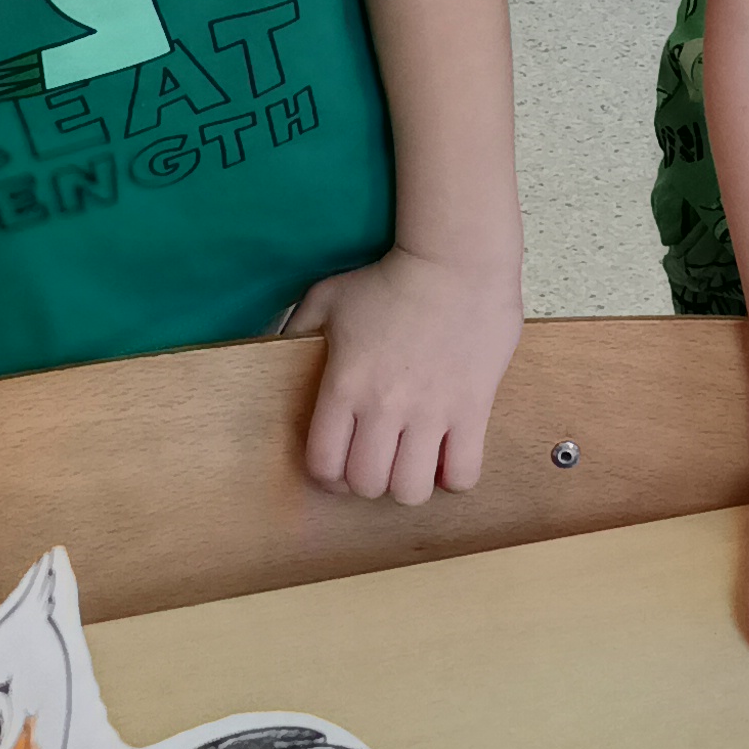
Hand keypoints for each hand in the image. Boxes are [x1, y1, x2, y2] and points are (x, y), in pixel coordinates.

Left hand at [287, 249, 522, 502]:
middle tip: (379, 462)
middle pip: (367, 485)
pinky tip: (450, 455)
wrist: (455, 259)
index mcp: (344, 386)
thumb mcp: (329, 296)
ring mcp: (430, 412)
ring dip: (409, 484)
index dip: (329, 477)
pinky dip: (454, 476)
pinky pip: (462, 474)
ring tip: (415, 463)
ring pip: (411, 490)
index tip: (341, 466)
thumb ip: (297, 326)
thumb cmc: (390, 277)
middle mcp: (384, 407)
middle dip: (369, 482)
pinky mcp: (472, 409)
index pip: (324, 465)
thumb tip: (276, 345)